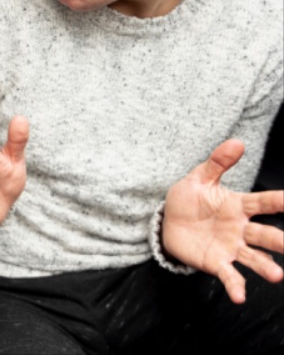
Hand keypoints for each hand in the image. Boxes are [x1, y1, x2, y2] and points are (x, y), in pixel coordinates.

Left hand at [162, 139, 283, 302]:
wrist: (166, 221)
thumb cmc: (188, 199)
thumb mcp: (199, 178)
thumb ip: (217, 162)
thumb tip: (236, 142)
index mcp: (238, 206)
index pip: (264, 203)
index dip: (280, 201)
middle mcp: (241, 229)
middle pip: (266, 235)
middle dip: (281, 241)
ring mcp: (231, 248)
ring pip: (255, 258)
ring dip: (266, 267)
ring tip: (277, 275)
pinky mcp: (217, 263)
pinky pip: (230, 276)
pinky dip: (235, 286)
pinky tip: (239, 296)